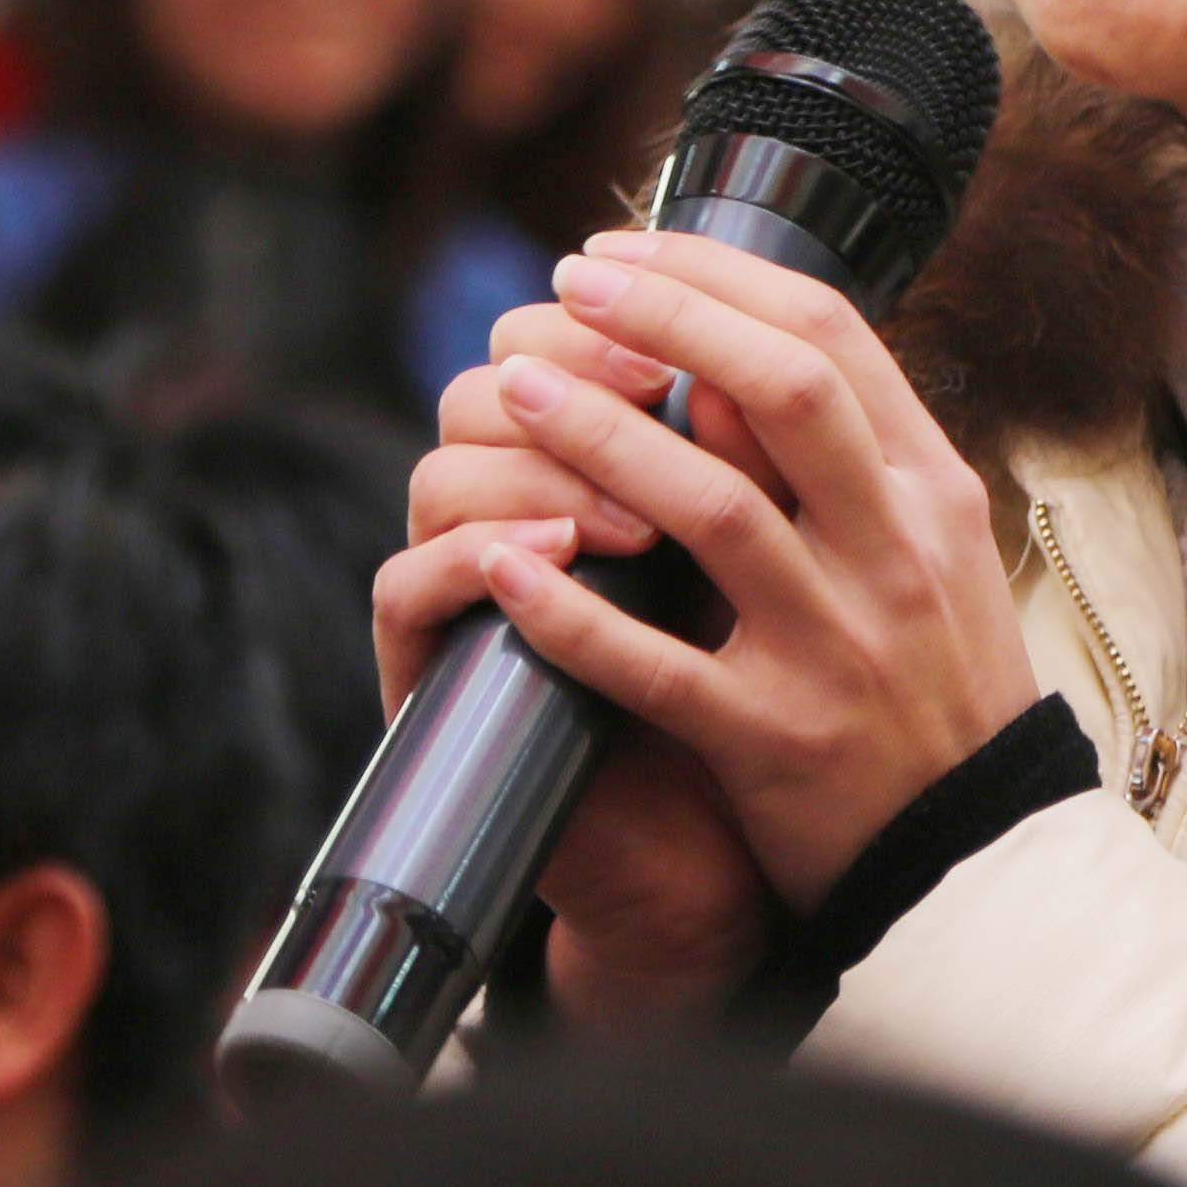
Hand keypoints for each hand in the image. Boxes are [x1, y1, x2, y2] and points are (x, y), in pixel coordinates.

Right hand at [377, 387, 773, 1032]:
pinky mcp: (435, 674)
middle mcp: (511, 511)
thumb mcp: (780, 568)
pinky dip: (468, 561)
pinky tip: (539, 559)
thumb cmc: (752, 700)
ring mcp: (465, 591)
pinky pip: (406, 587)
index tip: (691, 329)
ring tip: (631, 517)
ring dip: (534, 471)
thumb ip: (766, 466)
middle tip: (649, 389)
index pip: (554, 337)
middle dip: (570, 374)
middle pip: (482, 384)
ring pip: (441, 472)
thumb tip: (774, 342)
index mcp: (588, 464)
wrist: (709, 867)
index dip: (611, 319)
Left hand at [448, 229, 1041, 913]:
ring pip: (712, 510)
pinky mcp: (774, 742)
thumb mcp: (931, 551)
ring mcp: (836, 647)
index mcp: (931, 490)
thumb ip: (849, 458)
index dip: (716, 276)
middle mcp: (894, 552)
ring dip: (600, 437)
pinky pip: (655, 666)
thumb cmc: (935, 688)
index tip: (625, 251)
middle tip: (566, 287)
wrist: (976, 859)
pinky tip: (500, 568)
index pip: (830, 337)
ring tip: (514, 389)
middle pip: (778, 390)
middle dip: (662, 320)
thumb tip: (722, 357)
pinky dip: (570, 613)